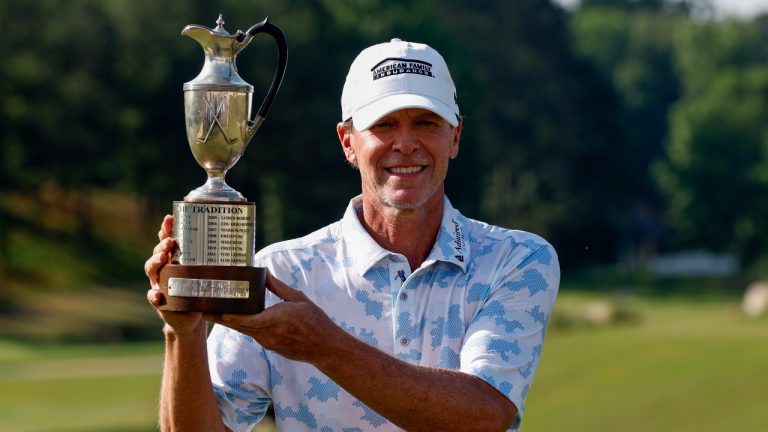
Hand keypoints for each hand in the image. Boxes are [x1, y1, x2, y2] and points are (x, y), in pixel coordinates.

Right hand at [144, 215, 203, 333]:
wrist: (191, 317)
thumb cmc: (199, 290)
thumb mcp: (206, 273)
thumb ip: (214, 260)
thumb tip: (236, 242)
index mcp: (174, 258)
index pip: (167, 240)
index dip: (166, 229)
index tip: (170, 218)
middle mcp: (164, 268)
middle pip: (158, 252)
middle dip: (162, 245)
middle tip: (170, 241)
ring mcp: (160, 284)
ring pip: (152, 270)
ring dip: (155, 262)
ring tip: (163, 258)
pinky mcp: (160, 301)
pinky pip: (153, 297)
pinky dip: (154, 295)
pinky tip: (158, 294)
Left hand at [206, 273, 340, 363]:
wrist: (324, 347)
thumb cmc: (314, 321)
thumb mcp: (298, 299)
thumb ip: (278, 288)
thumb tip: (264, 274)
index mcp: (275, 319)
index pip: (246, 320)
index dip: (228, 316)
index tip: (214, 310)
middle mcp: (268, 333)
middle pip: (238, 326)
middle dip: (220, 318)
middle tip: (202, 310)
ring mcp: (268, 342)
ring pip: (244, 331)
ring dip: (229, 322)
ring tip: (214, 312)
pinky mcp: (270, 346)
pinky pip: (253, 334)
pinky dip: (242, 327)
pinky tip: (235, 320)